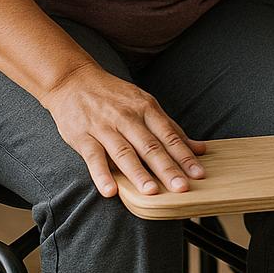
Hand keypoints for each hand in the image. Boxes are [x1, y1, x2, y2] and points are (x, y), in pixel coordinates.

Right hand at [39, 62, 207, 197]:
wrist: (73, 80)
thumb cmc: (114, 96)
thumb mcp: (144, 104)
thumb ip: (170, 128)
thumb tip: (200, 148)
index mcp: (146, 108)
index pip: (169, 136)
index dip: (185, 156)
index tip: (199, 174)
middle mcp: (127, 117)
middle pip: (150, 146)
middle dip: (167, 168)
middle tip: (182, 188)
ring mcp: (104, 127)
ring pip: (124, 153)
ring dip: (138, 173)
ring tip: (152, 192)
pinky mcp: (83, 137)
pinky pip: (93, 158)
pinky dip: (101, 175)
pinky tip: (110, 191)